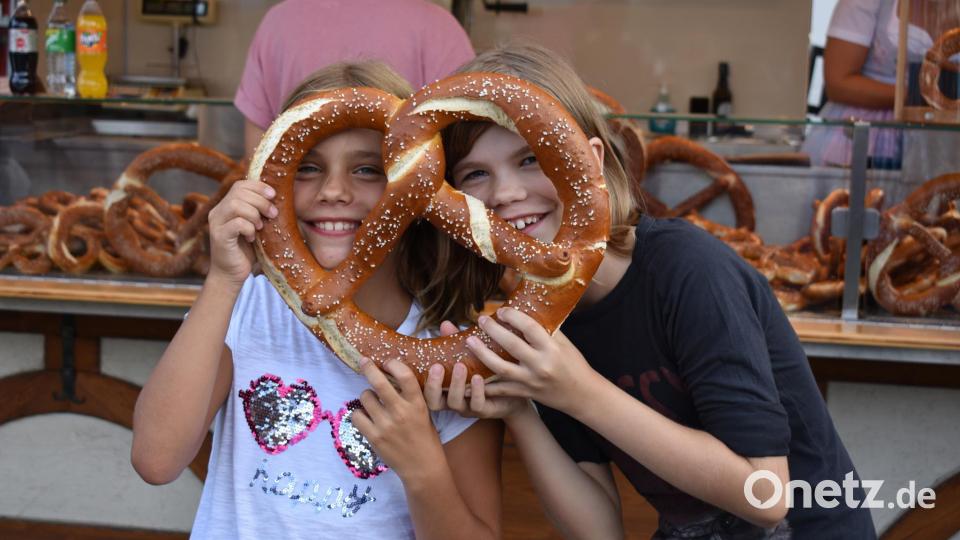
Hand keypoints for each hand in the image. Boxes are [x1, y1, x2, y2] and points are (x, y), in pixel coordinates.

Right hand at [206, 180, 276, 284]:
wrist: (232, 274)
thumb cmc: (247, 250)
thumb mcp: (256, 226)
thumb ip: (260, 211)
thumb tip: (277, 197)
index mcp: (226, 206)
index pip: (240, 184)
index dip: (258, 186)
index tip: (273, 195)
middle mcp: (218, 212)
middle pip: (239, 192)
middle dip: (261, 201)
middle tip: (272, 214)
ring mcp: (216, 223)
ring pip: (236, 205)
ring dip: (254, 214)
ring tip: (261, 227)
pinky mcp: (219, 236)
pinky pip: (237, 223)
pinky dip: (249, 228)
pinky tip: (252, 238)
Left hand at [352, 357, 444, 480]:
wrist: (423, 467)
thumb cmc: (425, 438)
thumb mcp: (424, 413)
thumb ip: (409, 397)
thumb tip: (391, 377)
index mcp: (417, 404)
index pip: (405, 376)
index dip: (394, 364)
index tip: (388, 361)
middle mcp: (401, 412)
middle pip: (379, 382)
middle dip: (369, 368)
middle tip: (364, 361)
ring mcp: (386, 425)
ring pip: (365, 397)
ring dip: (367, 396)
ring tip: (372, 402)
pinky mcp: (374, 437)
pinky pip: (356, 416)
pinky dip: (359, 414)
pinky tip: (366, 416)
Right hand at [423, 320, 529, 418]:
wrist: (515, 389)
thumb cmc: (486, 370)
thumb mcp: (470, 355)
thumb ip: (456, 343)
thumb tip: (445, 323)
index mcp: (444, 388)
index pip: (424, 389)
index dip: (420, 379)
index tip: (421, 362)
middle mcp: (452, 399)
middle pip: (433, 402)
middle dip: (433, 385)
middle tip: (437, 366)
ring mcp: (467, 407)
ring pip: (454, 402)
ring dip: (456, 385)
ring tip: (460, 366)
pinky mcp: (485, 410)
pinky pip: (477, 405)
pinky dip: (477, 391)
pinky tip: (478, 377)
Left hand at [463, 307, 602, 415]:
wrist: (582, 394)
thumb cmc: (573, 363)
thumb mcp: (563, 343)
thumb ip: (545, 328)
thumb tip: (526, 307)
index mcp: (552, 349)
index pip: (529, 328)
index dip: (513, 317)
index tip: (502, 311)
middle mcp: (540, 365)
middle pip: (511, 345)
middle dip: (493, 330)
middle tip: (480, 320)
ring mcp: (531, 381)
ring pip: (500, 368)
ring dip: (482, 354)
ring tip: (470, 341)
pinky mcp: (524, 393)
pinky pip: (500, 389)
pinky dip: (484, 384)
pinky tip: (469, 375)